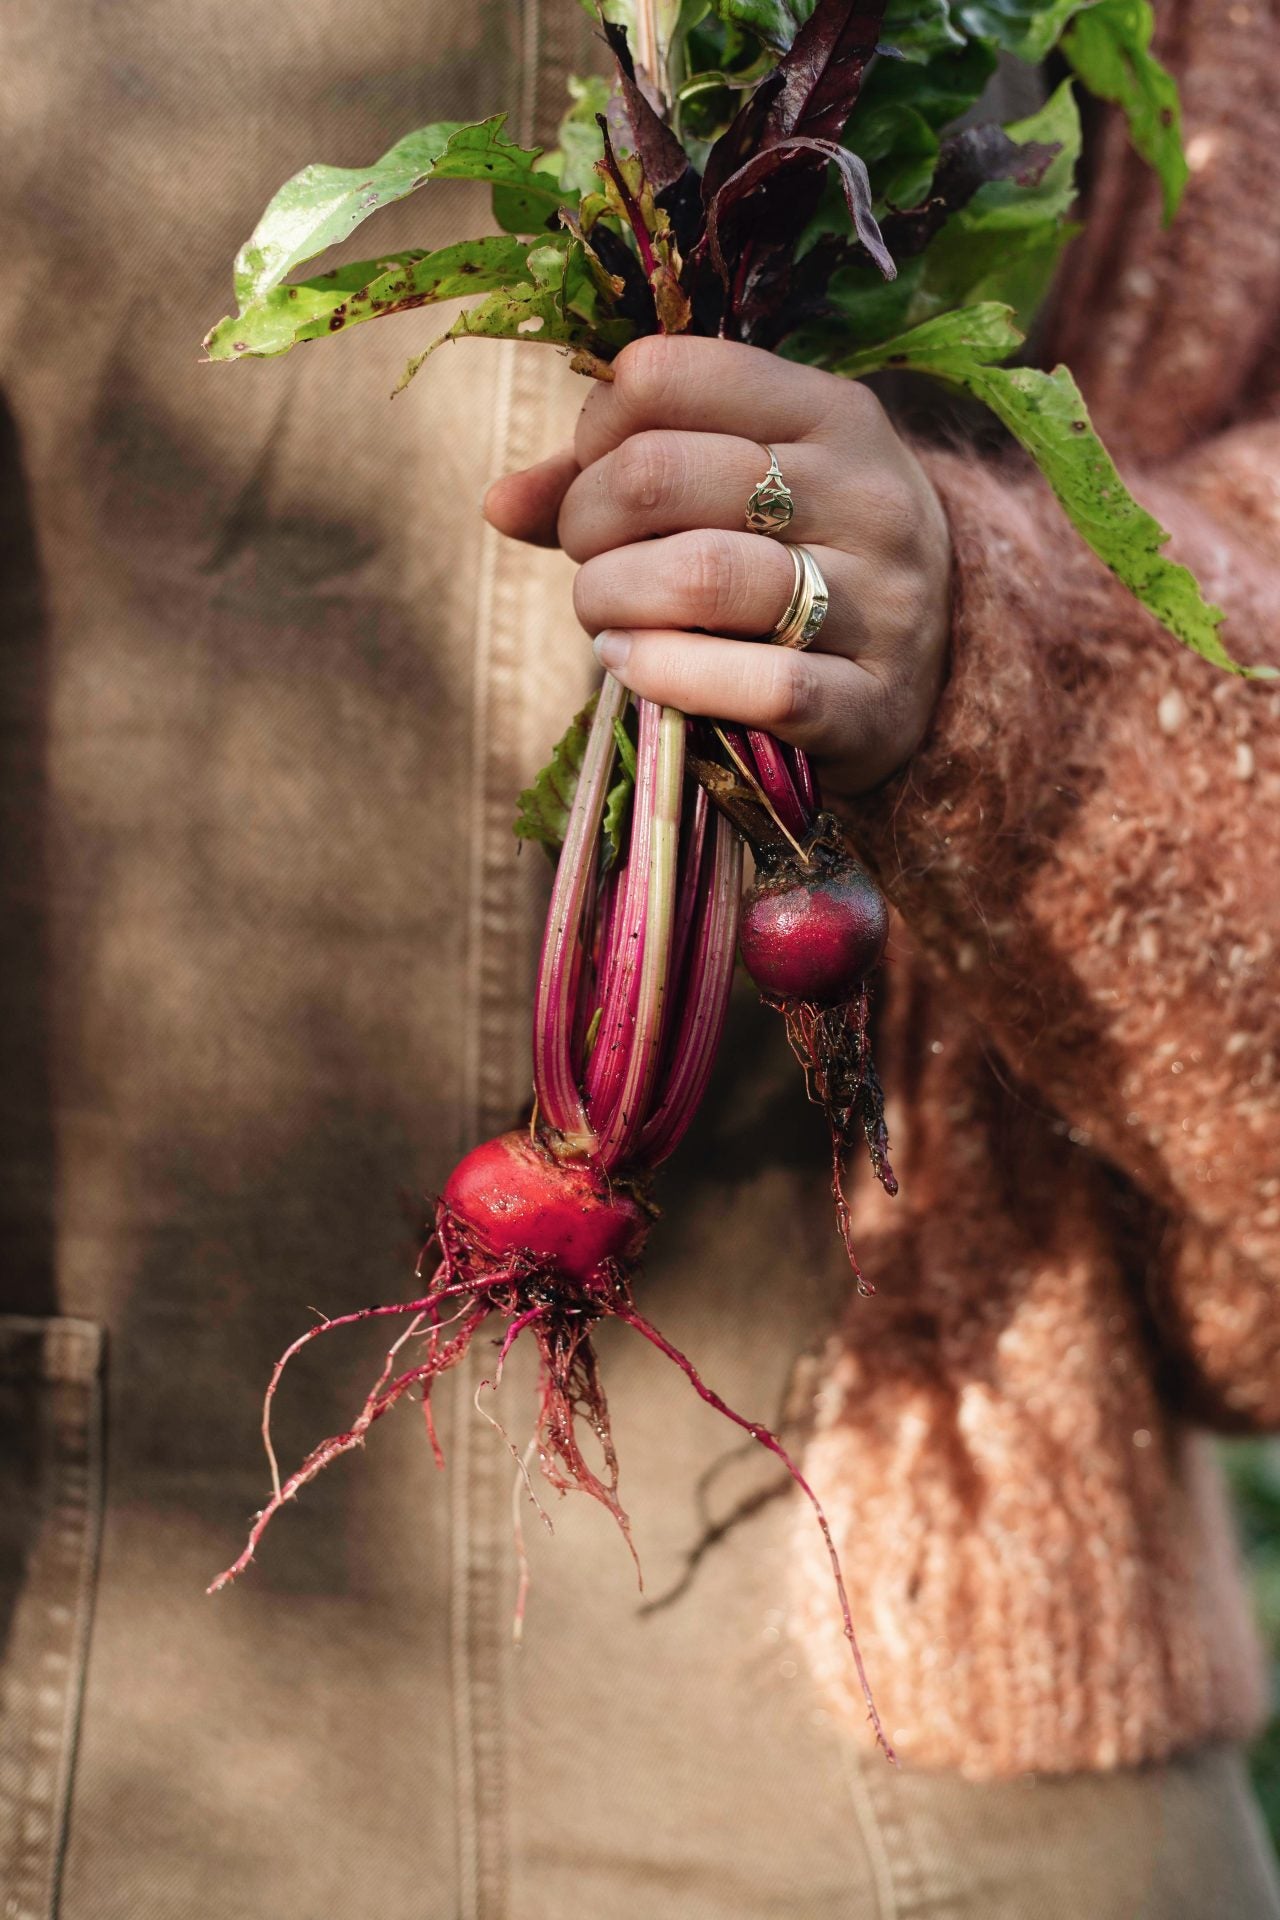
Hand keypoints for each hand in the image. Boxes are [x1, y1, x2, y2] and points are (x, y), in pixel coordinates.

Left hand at [483, 335, 951, 797]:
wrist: (931, 676)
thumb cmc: (802, 562)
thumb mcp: (736, 492)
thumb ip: (615, 480)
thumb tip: (499, 502)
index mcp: (830, 413)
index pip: (668, 376)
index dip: (593, 430)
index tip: (590, 478)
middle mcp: (864, 493)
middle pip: (663, 474)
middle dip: (587, 523)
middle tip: (589, 560)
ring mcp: (881, 601)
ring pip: (702, 576)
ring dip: (611, 600)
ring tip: (603, 620)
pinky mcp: (873, 704)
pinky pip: (760, 686)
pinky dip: (668, 676)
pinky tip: (633, 668)